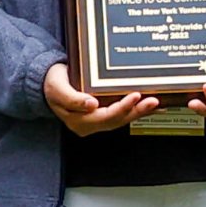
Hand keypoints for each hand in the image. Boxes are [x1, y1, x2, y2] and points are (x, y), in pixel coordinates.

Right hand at [41, 61, 155, 136]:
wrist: (49, 82)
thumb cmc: (52, 84)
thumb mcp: (57, 88)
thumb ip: (72, 98)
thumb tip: (91, 105)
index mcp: (78, 121)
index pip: (105, 117)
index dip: (122, 108)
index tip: (135, 96)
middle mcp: (90, 124)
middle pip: (118, 120)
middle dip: (137, 111)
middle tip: (153, 101)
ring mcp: (97, 120)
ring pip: (123, 118)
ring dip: (140, 112)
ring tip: (156, 104)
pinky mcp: (103, 113)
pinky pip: (123, 114)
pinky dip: (137, 110)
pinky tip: (151, 107)